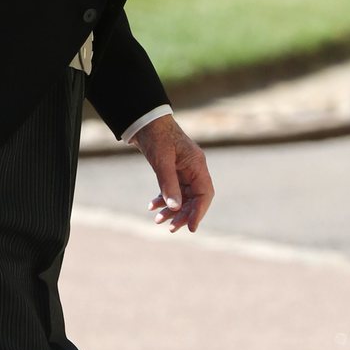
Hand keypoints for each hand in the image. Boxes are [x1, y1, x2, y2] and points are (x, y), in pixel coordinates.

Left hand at [132, 115, 214, 233]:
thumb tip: (174, 208)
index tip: (190, 228)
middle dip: (183, 214)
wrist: (144, 121)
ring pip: (183, 196)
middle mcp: (193, 168)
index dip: (199, 212)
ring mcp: (184, 170)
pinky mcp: (173, 170)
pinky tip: (152, 206)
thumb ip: (168, 184)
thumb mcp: (161, 161)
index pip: (205, 194)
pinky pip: (173, 190)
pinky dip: (164, 199)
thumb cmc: (155, 136)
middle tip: (170, 228)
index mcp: (197, 164)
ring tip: (157, 220)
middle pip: (195, 198)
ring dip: (172, 210)